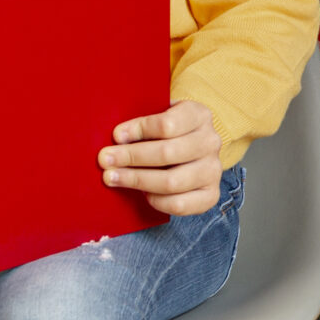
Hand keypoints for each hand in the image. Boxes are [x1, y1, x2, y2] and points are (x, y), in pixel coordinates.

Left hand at [101, 100, 224, 215]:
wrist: (193, 148)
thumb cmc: (168, 131)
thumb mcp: (160, 115)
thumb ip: (143, 122)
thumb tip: (115, 137)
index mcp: (199, 115)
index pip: (168, 124)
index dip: (139, 130)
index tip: (116, 135)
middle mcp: (211, 142)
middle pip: (168, 153)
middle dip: (131, 157)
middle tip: (106, 160)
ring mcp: (213, 170)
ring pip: (171, 181)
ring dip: (136, 180)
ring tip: (113, 177)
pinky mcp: (211, 195)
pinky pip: (180, 204)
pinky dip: (156, 201)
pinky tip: (141, 193)